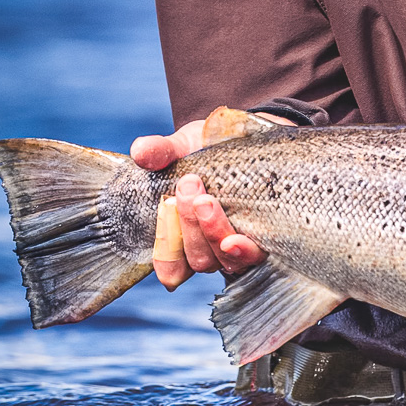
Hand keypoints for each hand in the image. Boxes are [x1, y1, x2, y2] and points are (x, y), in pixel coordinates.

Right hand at [131, 113, 287, 288]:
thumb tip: (140, 152)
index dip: (166, 257)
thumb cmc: (207, 151)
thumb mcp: (181, 147)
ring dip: (212, 232)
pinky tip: (236, 239)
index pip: (171, 266)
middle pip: (198, 258)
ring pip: (222, 259)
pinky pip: (253, 256)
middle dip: (188, 223)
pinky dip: (242, 250)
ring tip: (207, 200)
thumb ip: (159, 152)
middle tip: (187, 185)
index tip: (165, 218)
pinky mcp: (265, 238)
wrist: (246, 139)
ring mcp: (238, 245)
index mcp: (183, 234)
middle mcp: (210, 247)